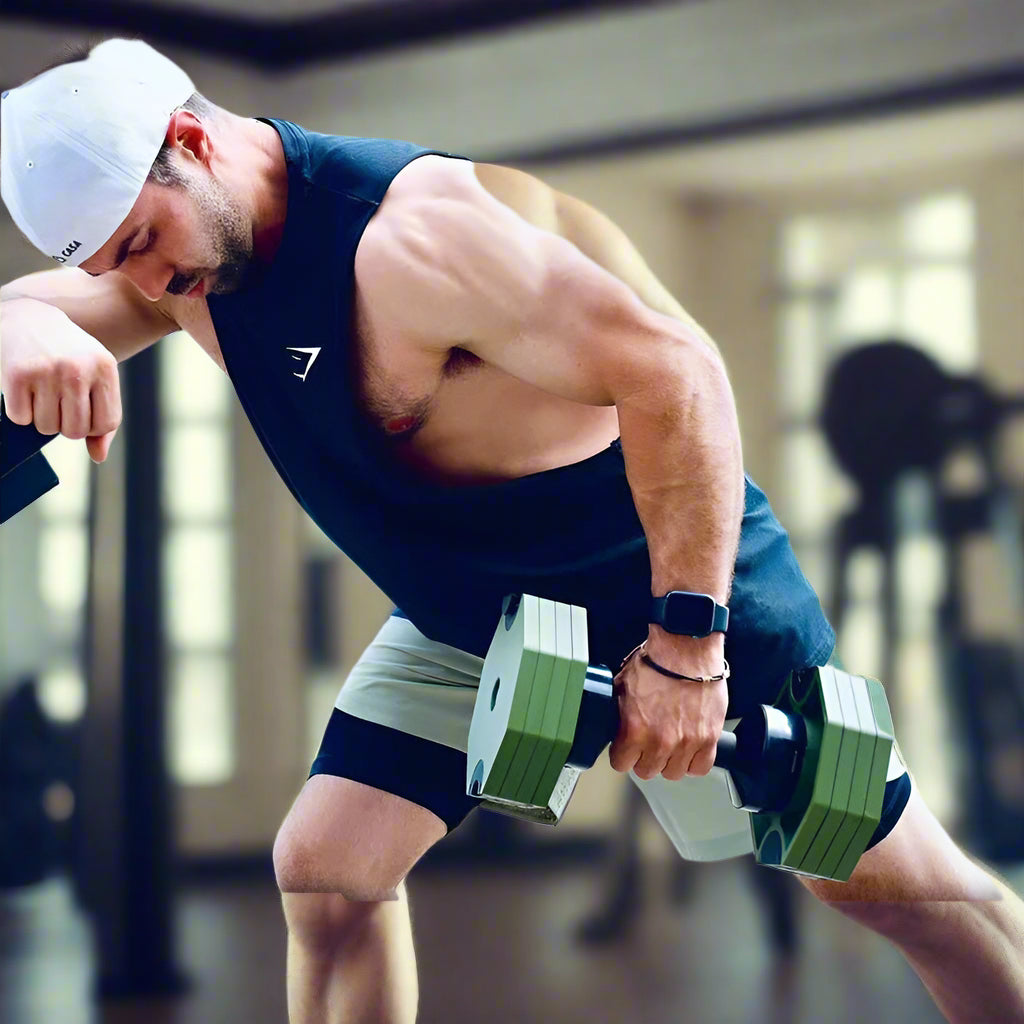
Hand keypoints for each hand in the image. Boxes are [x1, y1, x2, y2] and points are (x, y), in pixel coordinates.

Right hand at [1, 297, 121, 461]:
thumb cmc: (70, 355)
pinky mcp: (17, 374)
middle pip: (74, 430)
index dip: (92, 427)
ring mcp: (47, 370)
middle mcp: (77, 368)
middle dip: (65, 425)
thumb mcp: (97, 376)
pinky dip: (21, 412)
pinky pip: (21, 418)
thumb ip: (104, 416)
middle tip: (59, 404)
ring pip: (46, 428)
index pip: (105, 424)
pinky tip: (25, 390)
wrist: (28, 319)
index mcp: (104, 367)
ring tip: (43, 395)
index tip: (83, 411)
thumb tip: (99, 456)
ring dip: (42, 419)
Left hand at [609, 637, 728, 780]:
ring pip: (673, 773)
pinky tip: (688, 749)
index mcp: (635, 729)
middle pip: (647, 771)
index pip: (621, 763)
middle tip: (648, 743)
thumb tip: (612, 723)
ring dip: (669, 761)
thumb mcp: (623, 685)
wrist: (687, 648)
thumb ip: (617, 712)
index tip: (626, 748)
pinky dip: (693, 761)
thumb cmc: (657, 660)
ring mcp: (686, 742)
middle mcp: (660, 741)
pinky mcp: (709, 738)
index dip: (622, 754)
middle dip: (644, 758)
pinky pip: (700, 767)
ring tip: (669, 744)